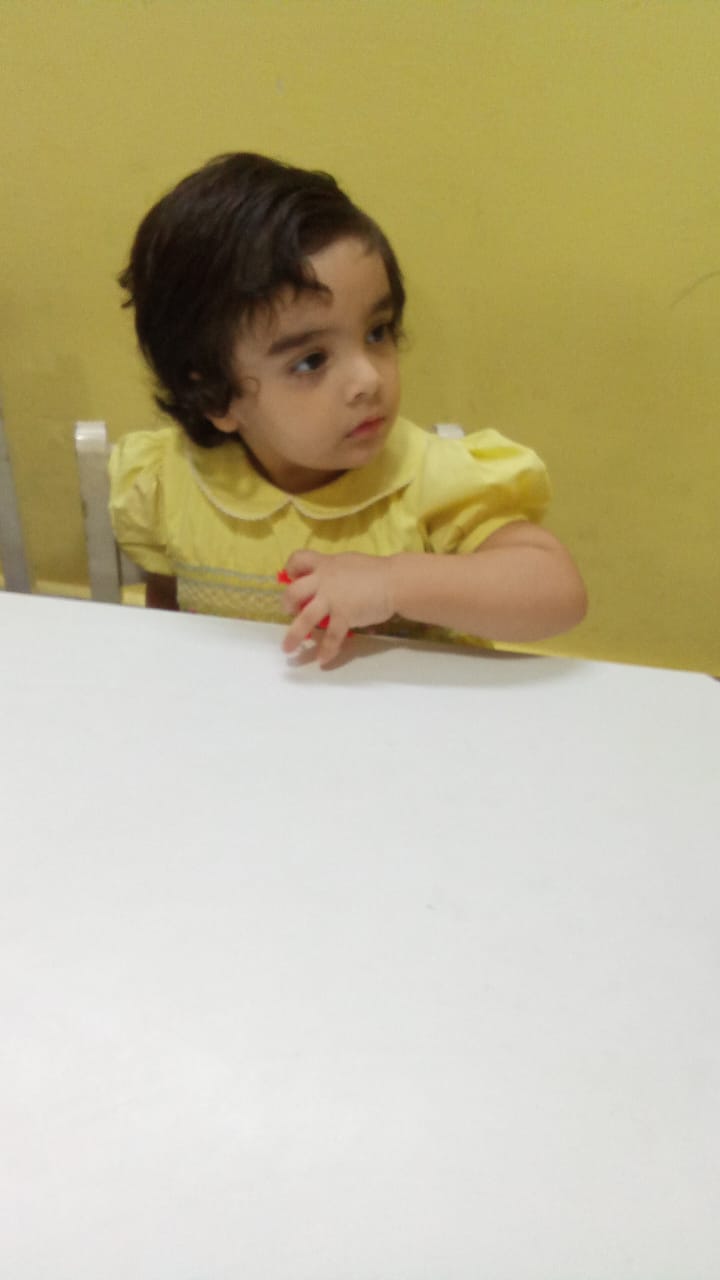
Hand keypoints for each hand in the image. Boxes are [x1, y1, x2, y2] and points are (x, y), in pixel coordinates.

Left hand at [280, 550, 395, 664]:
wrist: (395, 581)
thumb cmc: (377, 572)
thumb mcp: (349, 563)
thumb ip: (334, 571)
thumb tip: (326, 581)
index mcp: (325, 564)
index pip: (298, 559)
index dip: (291, 569)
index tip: (293, 578)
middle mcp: (324, 580)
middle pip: (293, 591)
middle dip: (287, 604)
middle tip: (290, 612)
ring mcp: (332, 599)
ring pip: (305, 617)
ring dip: (294, 635)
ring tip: (287, 649)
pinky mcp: (344, 615)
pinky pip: (331, 636)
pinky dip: (326, 649)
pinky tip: (322, 660)